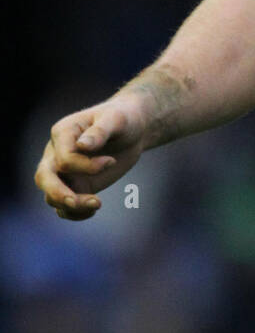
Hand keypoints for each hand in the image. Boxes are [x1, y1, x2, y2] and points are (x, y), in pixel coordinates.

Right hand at [34, 98, 148, 219]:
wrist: (133, 130)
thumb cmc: (123, 119)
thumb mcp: (116, 119)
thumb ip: (99, 131)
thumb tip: (82, 146)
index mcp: (63, 133)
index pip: (64, 159)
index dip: (87, 166)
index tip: (111, 162)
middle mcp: (56, 153)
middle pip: (44, 179)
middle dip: (60, 194)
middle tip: (82, 201)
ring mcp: (64, 172)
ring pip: (52, 196)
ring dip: (72, 206)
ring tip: (98, 203)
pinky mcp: (76, 185)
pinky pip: (64, 207)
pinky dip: (75, 213)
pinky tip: (92, 210)